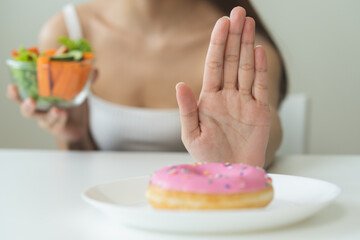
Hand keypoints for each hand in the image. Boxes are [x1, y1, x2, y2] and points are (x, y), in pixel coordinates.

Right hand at [6, 69, 97, 142]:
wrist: (79, 127)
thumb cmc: (72, 105)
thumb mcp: (79, 90)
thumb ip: (85, 80)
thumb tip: (94, 70)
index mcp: (41, 91)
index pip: (27, 80)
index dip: (24, 72)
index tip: (27, 60)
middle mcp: (38, 103)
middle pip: (19, 99)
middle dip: (15, 95)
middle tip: (14, 88)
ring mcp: (42, 116)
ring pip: (31, 114)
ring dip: (35, 109)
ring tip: (50, 106)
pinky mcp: (51, 127)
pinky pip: (51, 123)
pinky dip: (57, 118)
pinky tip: (63, 114)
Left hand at [176, 7, 269, 166]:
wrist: (229, 173)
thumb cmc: (208, 156)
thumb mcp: (191, 134)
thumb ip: (186, 109)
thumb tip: (180, 84)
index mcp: (209, 99)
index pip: (213, 65)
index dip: (217, 44)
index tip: (222, 23)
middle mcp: (227, 96)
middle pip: (231, 60)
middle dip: (234, 36)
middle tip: (238, 13)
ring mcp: (244, 102)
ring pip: (245, 68)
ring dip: (247, 45)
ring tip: (248, 24)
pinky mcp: (259, 112)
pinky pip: (259, 86)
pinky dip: (260, 68)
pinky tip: (258, 51)